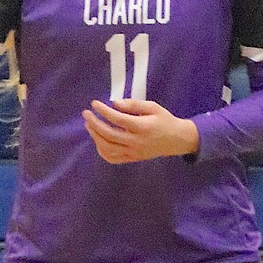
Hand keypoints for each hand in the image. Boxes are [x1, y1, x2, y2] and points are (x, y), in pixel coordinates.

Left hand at [83, 98, 198, 164]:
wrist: (177, 140)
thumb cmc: (164, 120)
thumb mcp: (153, 107)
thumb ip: (134, 104)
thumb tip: (114, 103)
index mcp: (143, 127)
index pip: (118, 119)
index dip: (104, 111)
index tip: (94, 104)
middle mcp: (137, 142)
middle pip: (110, 135)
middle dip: (94, 124)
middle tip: (86, 114)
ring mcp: (134, 153)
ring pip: (108, 148)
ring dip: (95, 136)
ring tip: (89, 125)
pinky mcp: (133, 159)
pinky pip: (113, 158)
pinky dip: (102, 150)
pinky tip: (98, 139)